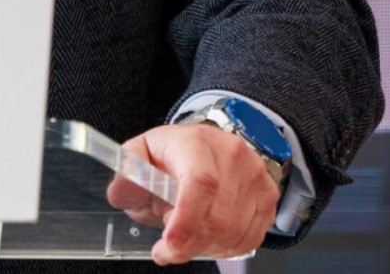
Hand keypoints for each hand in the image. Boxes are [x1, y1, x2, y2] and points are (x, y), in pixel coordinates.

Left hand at [105, 122, 279, 264]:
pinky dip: (225, 246)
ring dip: (205, 246)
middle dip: (188, 242)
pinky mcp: (268, 198)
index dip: (185, 220)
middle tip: (169, 243)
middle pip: (217, 217)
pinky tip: (208, 235)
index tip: (168, 246)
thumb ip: (127, 172)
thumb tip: (121, 191)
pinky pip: (249, 239)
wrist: (208, 145)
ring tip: (187, 233)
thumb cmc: (174, 153)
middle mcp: (233, 156)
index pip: (200, 182)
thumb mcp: (142, 154)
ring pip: (233, 233)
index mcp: (197, 143)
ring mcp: (256, 177)